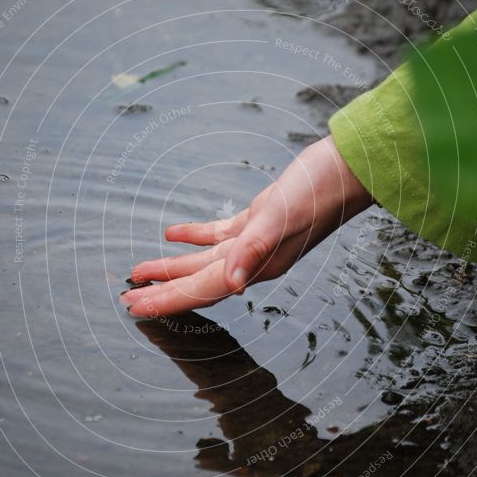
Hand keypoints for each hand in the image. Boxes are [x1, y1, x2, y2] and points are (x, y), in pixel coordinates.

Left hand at [121, 135, 371, 316]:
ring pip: (205, 261)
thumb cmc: (318, 192)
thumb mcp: (279, 218)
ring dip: (173, 265)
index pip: (202, 289)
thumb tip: (230, 286)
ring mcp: (257, 242)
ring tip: (141, 269)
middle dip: (162, 289)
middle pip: (198, 281)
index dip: (167, 299)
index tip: (135, 307)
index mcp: (257, 265)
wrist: (349, 169)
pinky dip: (195, 236)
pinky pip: (219, 235)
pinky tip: (174, 233)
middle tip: (127, 296)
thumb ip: (252, 250)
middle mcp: (255, 260)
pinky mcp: (259, 221)